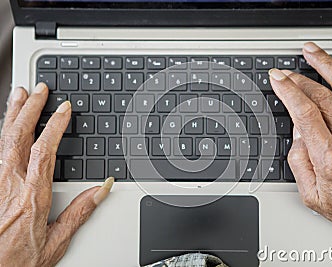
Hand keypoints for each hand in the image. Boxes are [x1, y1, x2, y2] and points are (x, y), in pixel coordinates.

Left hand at [0, 83, 113, 266]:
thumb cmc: (17, 261)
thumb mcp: (56, 242)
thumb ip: (80, 212)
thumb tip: (102, 189)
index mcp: (32, 196)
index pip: (44, 149)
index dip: (55, 125)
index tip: (63, 108)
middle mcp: (9, 184)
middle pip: (19, 136)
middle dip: (30, 109)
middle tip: (39, 90)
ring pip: (2, 140)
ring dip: (11, 115)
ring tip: (19, 96)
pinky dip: (0, 133)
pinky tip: (5, 127)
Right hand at [269, 41, 331, 262]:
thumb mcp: (312, 195)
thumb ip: (299, 161)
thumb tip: (297, 132)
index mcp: (330, 155)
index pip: (303, 111)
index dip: (287, 90)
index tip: (278, 78)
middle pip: (320, 95)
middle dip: (299, 79)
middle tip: (287, 72)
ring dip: (325, 64)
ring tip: (311, 51)